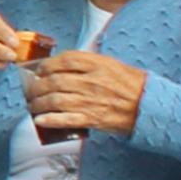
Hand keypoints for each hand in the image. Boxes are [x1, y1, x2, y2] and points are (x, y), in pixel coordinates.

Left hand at [27, 51, 147, 137]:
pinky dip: (50, 119)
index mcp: (99, 65)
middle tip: (31, 90)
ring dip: (38, 103)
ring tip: (33, 105)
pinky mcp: (93, 118)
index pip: (65, 60)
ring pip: (55, 100)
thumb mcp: (112, 65)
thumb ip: (88, 63)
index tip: (39, 70)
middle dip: (36, 86)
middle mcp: (93, 81)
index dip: (47, 64)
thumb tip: (61, 64)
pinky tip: (39, 120)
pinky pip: (66, 119)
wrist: (149, 107)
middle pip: (54, 81)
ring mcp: (91, 101)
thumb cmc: (131, 85)